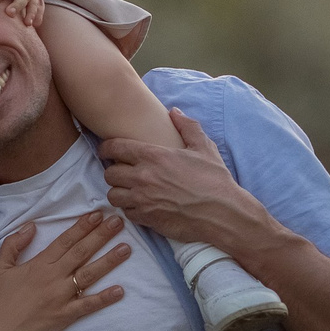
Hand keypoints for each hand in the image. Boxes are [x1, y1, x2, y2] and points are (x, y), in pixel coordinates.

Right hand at [0, 209, 129, 330]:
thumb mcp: (0, 267)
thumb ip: (14, 244)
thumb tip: (31, 226)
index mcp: (39, 264)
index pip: (65, 240)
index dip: (82, 226)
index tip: (97, 215)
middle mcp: (54, 277)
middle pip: (82, 252)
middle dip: (101, 235)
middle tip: (119, 222)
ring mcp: (62, 296)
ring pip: (90, 275)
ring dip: (109, 261)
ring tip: (126, 248)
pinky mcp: (66, 315)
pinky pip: (88, 305)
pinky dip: (104, 298)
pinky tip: (120, 290)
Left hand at [99, 109, 287, 258]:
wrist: (222, 213)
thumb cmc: (215, 180)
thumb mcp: (204, 148)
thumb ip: (187, 127)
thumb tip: (174, 112)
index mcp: (154, 156)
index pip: (115, 147)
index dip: (107, 147)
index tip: (107, 150)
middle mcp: (144, 177)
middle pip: (109, 173)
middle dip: (113, 171)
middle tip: (122, 172)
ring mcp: (143, 199)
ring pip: (113, 194)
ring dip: (119, 191)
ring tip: (129, 190)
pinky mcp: (147, 219)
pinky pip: (126, 212)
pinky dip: (129, 209)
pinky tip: (141, 205)